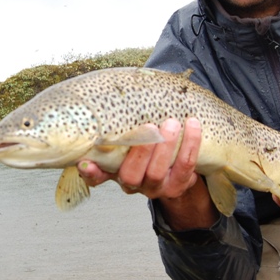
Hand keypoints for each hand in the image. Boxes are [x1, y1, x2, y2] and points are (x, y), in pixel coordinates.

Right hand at [77, 118, 201, 199]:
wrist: (174, 162)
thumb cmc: (145, 137)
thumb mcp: (129, 132)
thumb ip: (119, 121)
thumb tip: (108, 92)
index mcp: (113, 170)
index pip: (97, 177)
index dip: (91, 173)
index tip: (86, 162)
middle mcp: (131, 183)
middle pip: (130, 175)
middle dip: (141, 151)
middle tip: (151, 126)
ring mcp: (154, 187)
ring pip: (156, 174)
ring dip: (166, 147)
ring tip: (173, 124)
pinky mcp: (177, 186)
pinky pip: (185, 168)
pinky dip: (190, 146)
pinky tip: (193, 125)